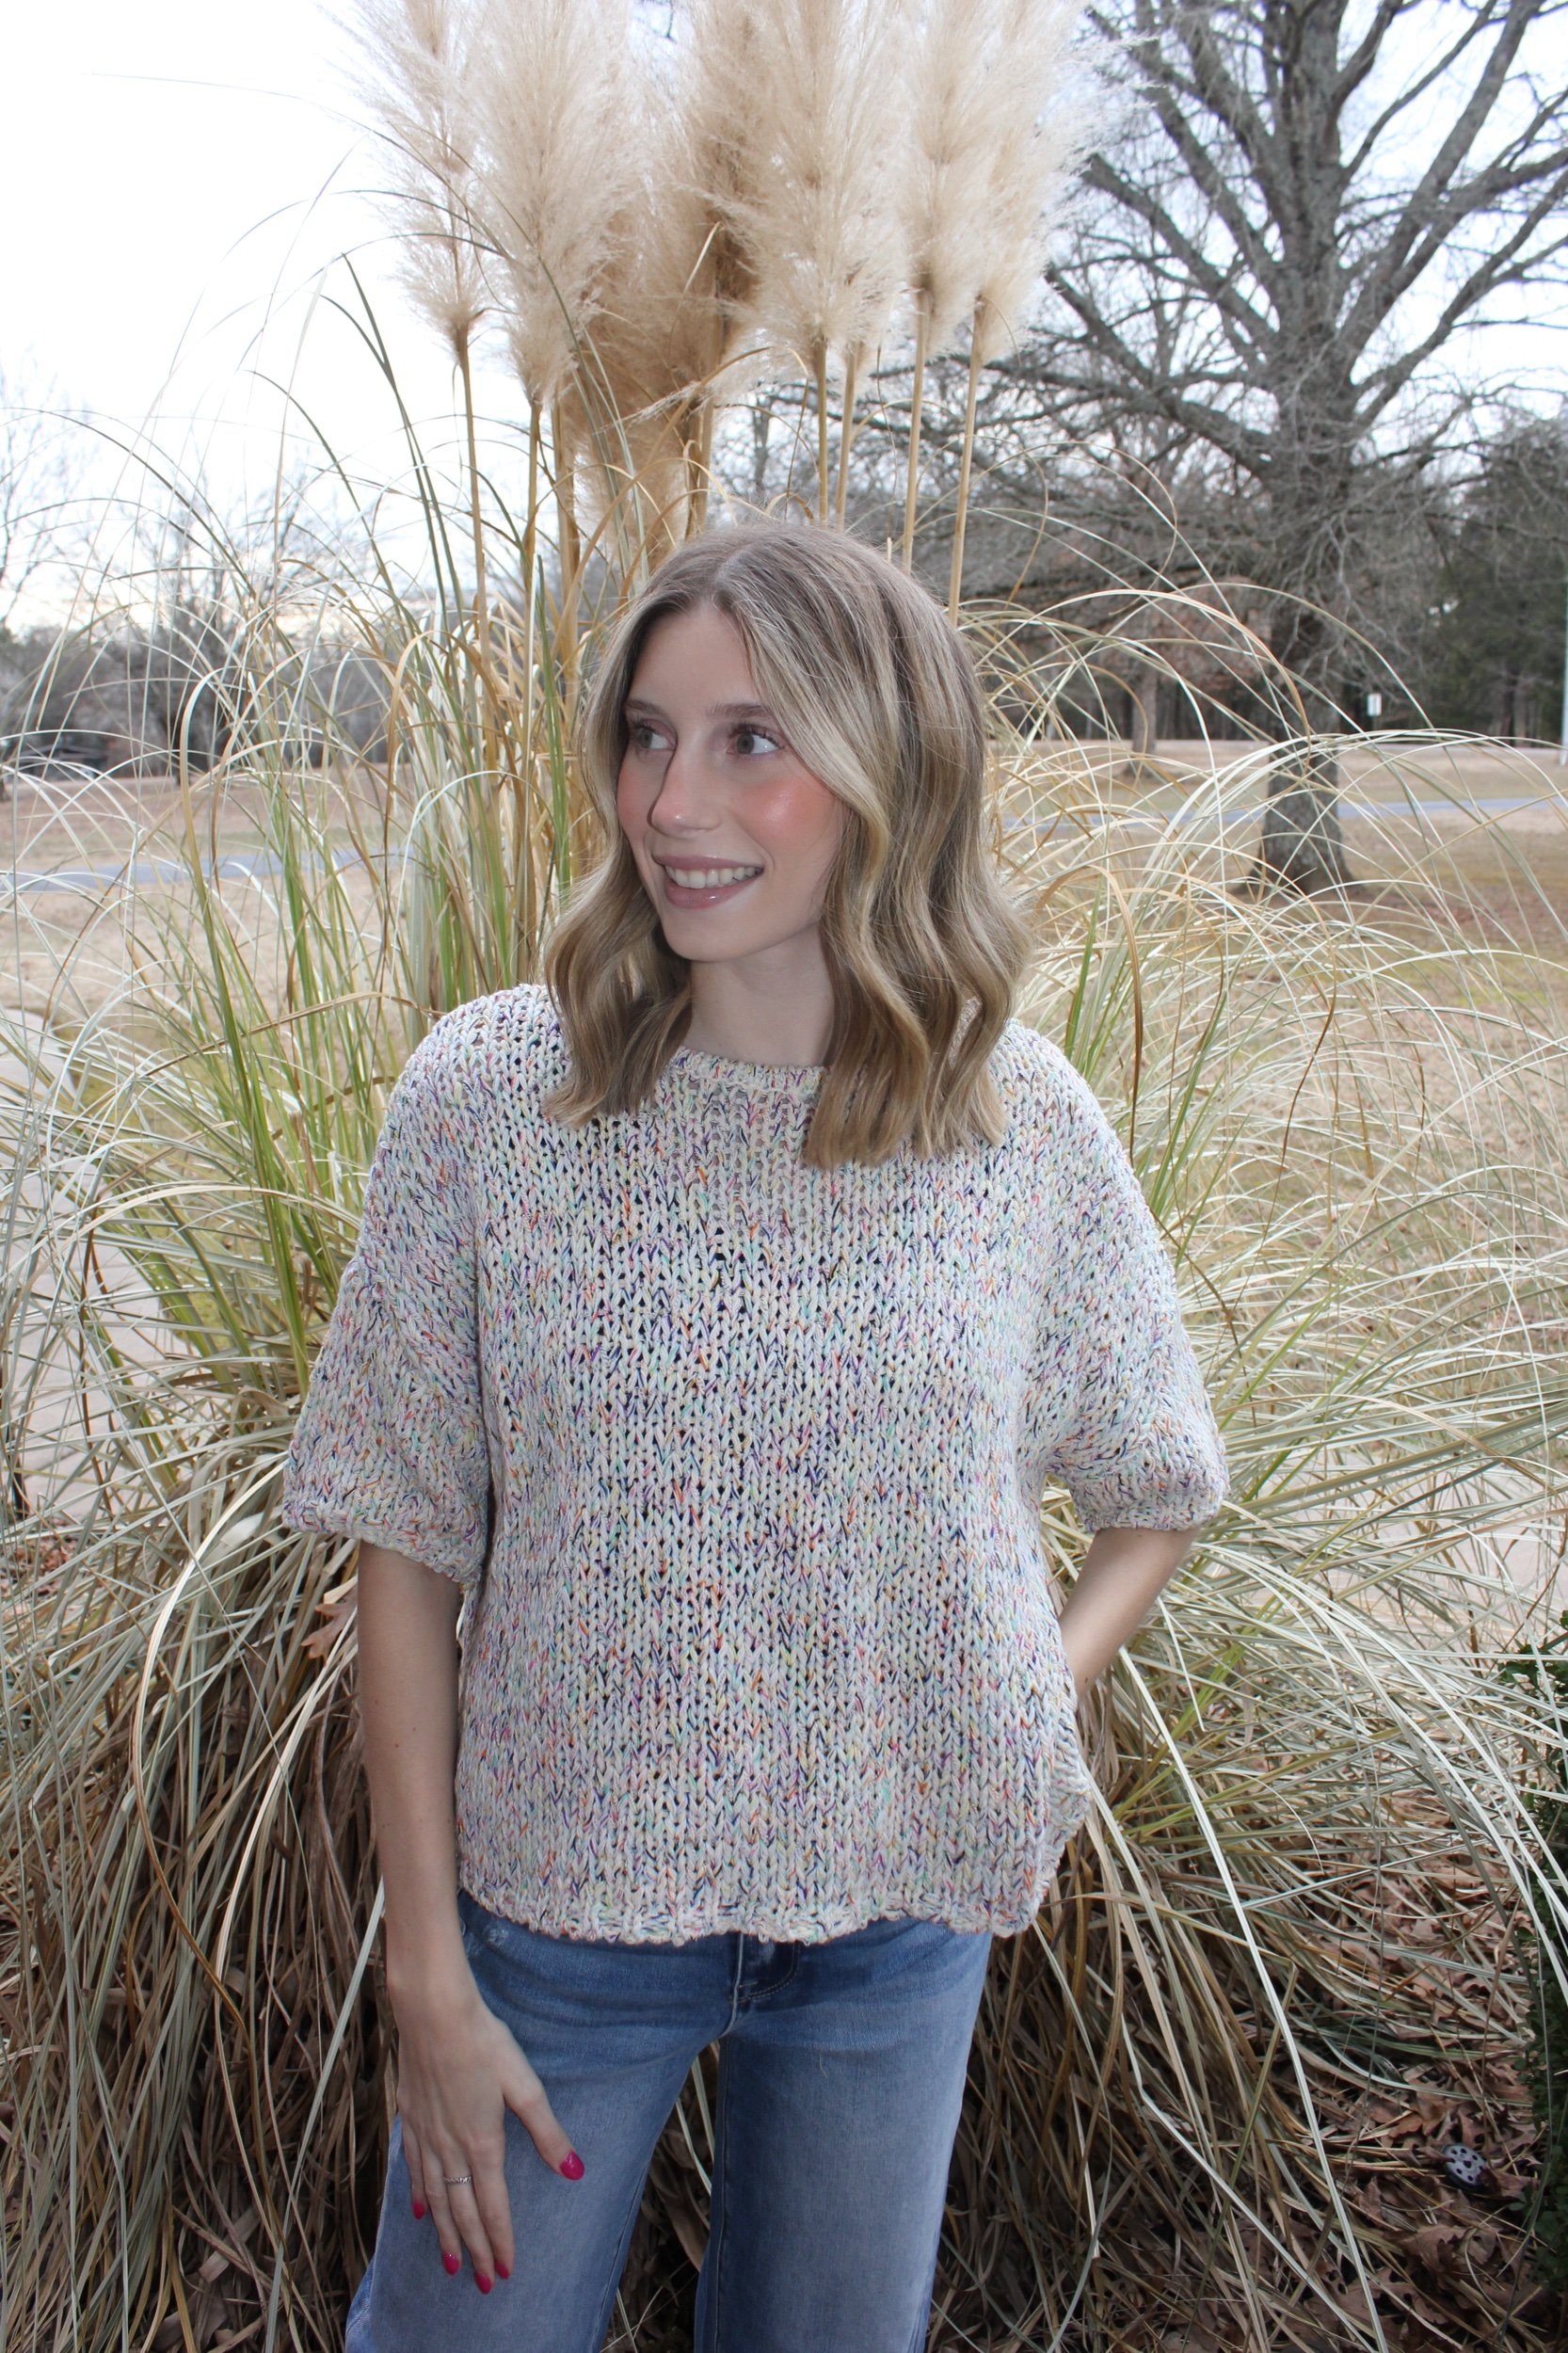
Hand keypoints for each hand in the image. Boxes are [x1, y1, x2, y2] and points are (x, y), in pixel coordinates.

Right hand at [392, 1963, 581, 2288]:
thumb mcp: (524, 2085)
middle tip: (480, 2284)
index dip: (499, 2240)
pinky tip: (419, 2211)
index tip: (505, 2271)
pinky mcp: (410, 2119)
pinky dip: (418, 2196)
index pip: (492, 2205)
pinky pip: (413, 2170)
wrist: (433, 2013)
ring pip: (435, 2198)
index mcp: (483, 2142)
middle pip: (462, 2211)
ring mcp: (426, 2135)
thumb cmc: (483, 2042)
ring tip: (450, 2263)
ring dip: (445, 2234)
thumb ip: (548, 2133)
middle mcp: (450, 2147)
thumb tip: (575, 2171)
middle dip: (474, 2250)